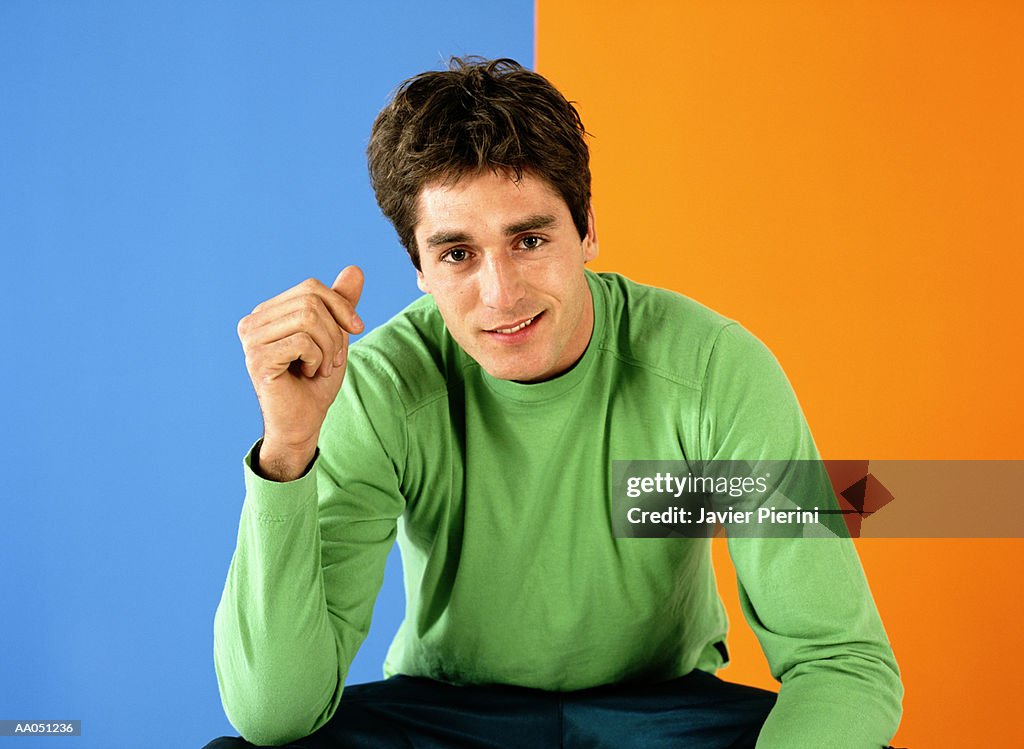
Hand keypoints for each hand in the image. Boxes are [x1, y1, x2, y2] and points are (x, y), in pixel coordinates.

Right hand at [237, 266, 364, 480]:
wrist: (303, 422)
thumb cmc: (315, 381)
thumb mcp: (335, 336)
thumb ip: (340, 304)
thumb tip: (355, 269)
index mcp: (268, 312)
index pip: (311, 287)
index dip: (341, 306)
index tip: (355, 330)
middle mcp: (253, 322)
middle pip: (311, 301)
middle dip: (335, 331)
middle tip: (333, 359)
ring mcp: (251, 340)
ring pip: (309, 319)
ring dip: (328, 348)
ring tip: (320, 367)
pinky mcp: (257, 359)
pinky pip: (303, 342)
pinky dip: (317, 360)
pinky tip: (307, 374)